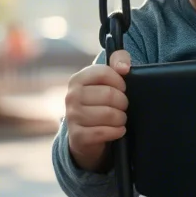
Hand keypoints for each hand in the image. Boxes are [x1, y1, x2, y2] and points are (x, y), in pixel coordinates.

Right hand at [65, 49, 130, 172]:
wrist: (85, 135)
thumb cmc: (100, 102)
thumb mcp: (108, 79)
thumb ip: (119, 60)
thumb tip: (124, 67)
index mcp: (77, 79)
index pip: (105, 72)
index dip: (120, 81)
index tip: (122, 89)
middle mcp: (71, 97)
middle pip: (109, 94)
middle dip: (123, 102)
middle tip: (122, 107)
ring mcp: (73, 117)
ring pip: (109, 114)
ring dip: (121, 118)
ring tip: (120, 118)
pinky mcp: (78, 136)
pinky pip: (104, 132)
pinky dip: (117, 131)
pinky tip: (118, 130)